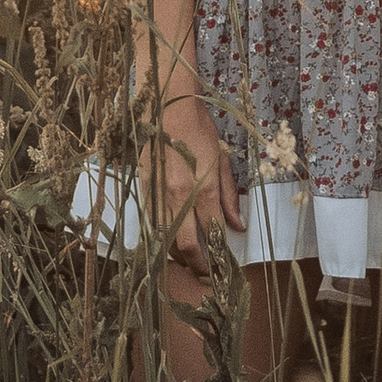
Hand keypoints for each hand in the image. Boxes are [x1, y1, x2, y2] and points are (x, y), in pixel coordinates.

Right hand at [139, 84, 243, 266]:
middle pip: (185, 245)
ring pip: (164, 238)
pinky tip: (169, 240)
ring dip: (176, 254)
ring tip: (188, 262)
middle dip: (196, 265)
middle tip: (204, 275)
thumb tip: (238, 225)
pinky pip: (152, 223)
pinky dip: (161, 237)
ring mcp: (157, 194)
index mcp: (202, 188)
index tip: (222, 269)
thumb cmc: (199, 129)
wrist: (166, 106)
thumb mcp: (222, 159)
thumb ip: (228, 195)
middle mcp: (178, 197)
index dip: (217, 256)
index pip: (211, 234)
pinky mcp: (143, 189)